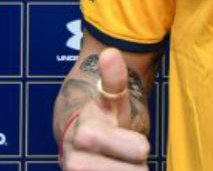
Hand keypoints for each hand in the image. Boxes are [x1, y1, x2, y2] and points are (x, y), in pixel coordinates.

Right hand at [60, 48, 150, 169]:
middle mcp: (75, 162)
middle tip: (127, 155)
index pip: (135, 149)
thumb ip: (114, 78)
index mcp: (86, 134)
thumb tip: (110, 52)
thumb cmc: (103, 116)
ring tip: (120, 163)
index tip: (133, 141)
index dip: (136, 146)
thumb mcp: (112, 97)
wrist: (77, 136)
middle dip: (133, 165)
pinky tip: (117, 168)